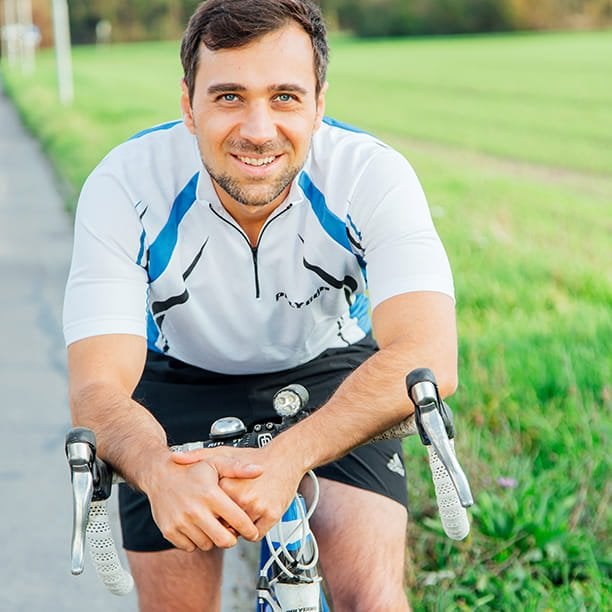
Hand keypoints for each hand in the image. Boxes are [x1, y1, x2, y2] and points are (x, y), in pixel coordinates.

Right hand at [144, 449, 262, 551]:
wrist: (159, 475)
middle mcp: (195, 510)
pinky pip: (189, 547)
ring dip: (213, 539)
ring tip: (212, 524)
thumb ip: (237, 468)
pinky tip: (198, 527)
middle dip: (232, 538)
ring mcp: (181, 522)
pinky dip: (196, 540)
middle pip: (224, 540)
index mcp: (210, 494)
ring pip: (207, 545)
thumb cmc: (190, 470)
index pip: (237, 520)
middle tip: (232, 531)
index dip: (249, 529)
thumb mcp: (215, 463)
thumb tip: (259, 470)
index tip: (252, 532)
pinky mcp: (169, 531)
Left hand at [173, 444, 303, 539]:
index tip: (213, 505)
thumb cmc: (254, 455)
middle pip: (223, 524)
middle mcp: (242, 498)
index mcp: (227, 485)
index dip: (211, 511)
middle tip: (229, 511)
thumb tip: (175, 457)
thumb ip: (198, 456)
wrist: (285, 457)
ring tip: (243, 510)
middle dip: (223, 522)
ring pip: (239, 532)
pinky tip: (254, 516)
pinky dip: (253, 531)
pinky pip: (255, 535)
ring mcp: (257, 507)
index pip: (209, 512)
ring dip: (238, 528)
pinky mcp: (272, 515)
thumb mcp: (224, 453)